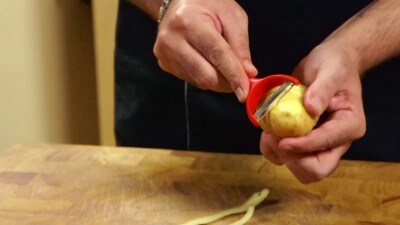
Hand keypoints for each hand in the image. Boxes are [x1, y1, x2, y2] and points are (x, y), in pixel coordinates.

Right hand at [153, 0, 257, 101]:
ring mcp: (165, 54)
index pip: (217, 55)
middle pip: (206, 76)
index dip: (234, 76)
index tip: (245, 92)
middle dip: (228, 82)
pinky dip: (206, 75)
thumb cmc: (207, 4)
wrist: (179, 1)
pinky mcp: (164, 63)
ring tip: (220, 60)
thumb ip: (240, 46)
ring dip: (218, 79)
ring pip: (200, 81)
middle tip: (241, 78)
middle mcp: (172, 40)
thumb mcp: (231, 17)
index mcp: (188, 22)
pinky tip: (206, 60)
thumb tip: (248, 73)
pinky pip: (192, 79)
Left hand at [260, 40, 365, 182]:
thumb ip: (322, 88)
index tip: (282, 140)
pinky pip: (285, 158)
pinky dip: (272, 149)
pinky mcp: (303, 142)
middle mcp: (336, 141)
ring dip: (279, 155)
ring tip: (268, 132)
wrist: (328, 62)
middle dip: (292, 158)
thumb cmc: (334, 64)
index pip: (326, 144)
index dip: (303, 145)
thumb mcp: (331, 70)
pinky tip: (267, 131)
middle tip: (274, 137)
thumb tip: (311, 109)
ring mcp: (318, 144)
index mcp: (349, 126)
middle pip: (315, 170)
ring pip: (299, 169)